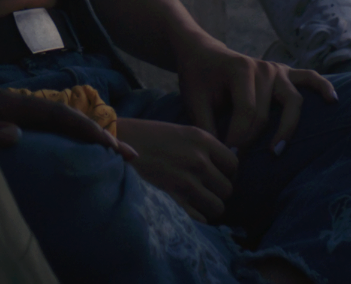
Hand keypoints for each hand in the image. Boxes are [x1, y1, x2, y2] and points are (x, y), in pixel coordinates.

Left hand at [0, 73, 135, 159]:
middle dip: (103, 136)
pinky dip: (74, 143)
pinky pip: (54, 134)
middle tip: (132, 157)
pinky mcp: (17, 125)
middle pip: (72, 120)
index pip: (62, 116)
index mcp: (18, 104)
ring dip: (92, 140)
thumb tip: (16, 135)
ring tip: (118, 159)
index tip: (111, 147)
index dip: (88, 130)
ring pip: (66, 127)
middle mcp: (26, 107)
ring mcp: (24, 116)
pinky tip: (83, 158)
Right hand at [118, 117, 236, 223]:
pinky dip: (197, 217)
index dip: (227, 173)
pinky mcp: (172, 199)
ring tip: (198, 202)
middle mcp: (198, 160)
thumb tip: (223, 167)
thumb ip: (204, 148)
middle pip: (227, 188)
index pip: (233, 165)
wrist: (117, 142)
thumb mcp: (182, 132)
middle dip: (218, 192)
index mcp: (202, 140)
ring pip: (217, 206)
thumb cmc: (148, 136)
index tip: (217, 175)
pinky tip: (188, 210)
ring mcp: (186, 181)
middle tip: (205, 190)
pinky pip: (200, 218)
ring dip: (209, 207)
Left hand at [173, 34, 335, 151]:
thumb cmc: (198, 78)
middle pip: (266, 112)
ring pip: (292, 100)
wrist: (202, 54)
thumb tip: (217, 158)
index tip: (229, 158)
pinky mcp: (285, 72)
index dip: (239, 137)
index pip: (247, 111)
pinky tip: (332, 101)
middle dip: (253, 140)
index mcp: (240, 70)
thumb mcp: (194, 100)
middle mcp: (263, 68)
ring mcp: (276, 69)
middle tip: (241, 162)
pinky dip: (322, 88)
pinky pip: (309, 78)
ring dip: (287, 127)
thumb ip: (205, 126)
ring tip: (277, 150)